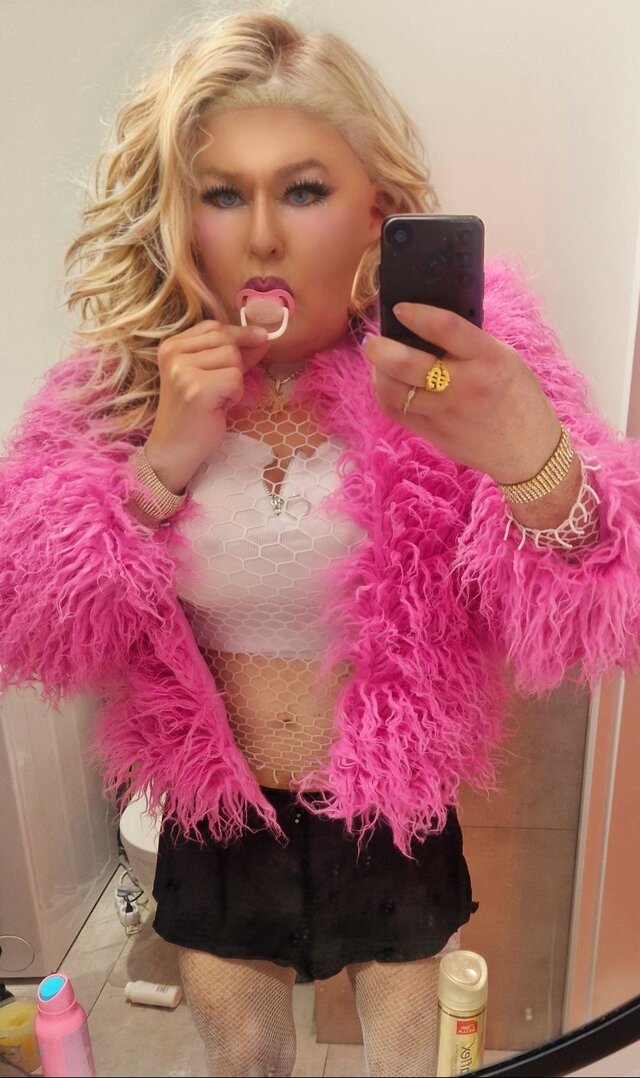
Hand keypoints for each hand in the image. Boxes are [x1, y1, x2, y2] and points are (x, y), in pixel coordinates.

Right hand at [144, 319, 269, 492]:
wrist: (174, 449)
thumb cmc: (194, 413)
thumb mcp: (208, 375)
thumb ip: (232, 354)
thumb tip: (263, 336)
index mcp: (171, 345)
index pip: (214, 326)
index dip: (239, 334)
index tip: (257, 342)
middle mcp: (173, 353)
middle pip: (226, 340)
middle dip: (236, 363)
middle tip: (223, 388)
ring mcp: (183, 370)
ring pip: (233, 359)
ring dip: (235, 382)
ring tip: (217, 399)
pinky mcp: (197, 388)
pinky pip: (235, 379)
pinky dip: (235, 395)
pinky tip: (218, 408)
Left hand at [362, 303, 563, 483]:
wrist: (528, 450)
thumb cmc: (518, 397)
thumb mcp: (505, 358)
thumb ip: (470, 343)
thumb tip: (427, 324)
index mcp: (488, 358)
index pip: (446, 328)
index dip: (416, 314)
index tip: (399, 308)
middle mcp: (464, 385)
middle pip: (407, 364)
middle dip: (380, 348)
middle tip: (371, 341)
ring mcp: (446, 413)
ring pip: (395, 391)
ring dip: (378, 373)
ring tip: (378, 364)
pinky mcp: (434, 434)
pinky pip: (396, 412)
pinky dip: (384, 395)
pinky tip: (386, 385)